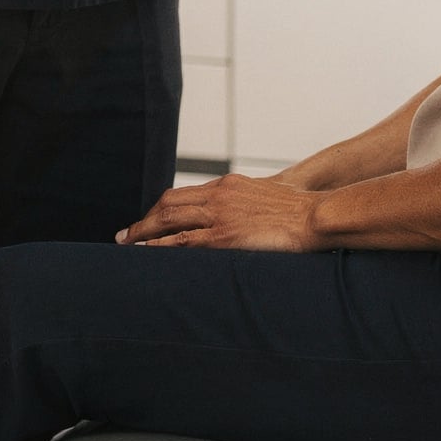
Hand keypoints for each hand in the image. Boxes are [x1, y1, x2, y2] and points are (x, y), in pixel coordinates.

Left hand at [116, 172, 325, 251]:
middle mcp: (219, 195)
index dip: (161, 210)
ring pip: (170, 220)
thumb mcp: (267, 197)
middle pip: (169, 204)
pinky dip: (161, 248)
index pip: (183, 195)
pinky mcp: (225, 236)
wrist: (316, 214)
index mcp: (228, 185)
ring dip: (144, 234)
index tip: (148, 223)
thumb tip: (241, 220)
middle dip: (144, 221)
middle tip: (125, 237)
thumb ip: (246, 205)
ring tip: (127, 247)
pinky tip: (148, 256)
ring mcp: (221, 215)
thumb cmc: (300, 210)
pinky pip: (183, 242)